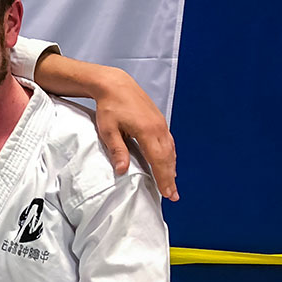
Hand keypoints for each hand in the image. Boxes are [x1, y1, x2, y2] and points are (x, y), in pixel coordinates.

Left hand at [92, 66, 177, 200]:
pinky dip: (170, 155)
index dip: (163, 178)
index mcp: (147, 131)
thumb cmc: (109, 107)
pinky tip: (168, 163)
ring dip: (172, 168)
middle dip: (170, 178)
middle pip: (168, 158)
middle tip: (173, 196)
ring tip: (172, 184)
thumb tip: (122, 170)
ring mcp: (161, 123)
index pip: (158, 160)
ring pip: (170, 150)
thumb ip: (117, 150)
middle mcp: (158, 128)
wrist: (116, 85)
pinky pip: (168, 142)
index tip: (167, 193)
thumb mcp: (108, 130)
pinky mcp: (159, 121)